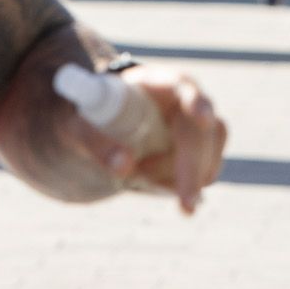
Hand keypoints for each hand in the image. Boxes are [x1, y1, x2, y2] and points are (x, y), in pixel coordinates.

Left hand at [72, 68, 227, 214]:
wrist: (105, 129)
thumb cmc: (94, 119)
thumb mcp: (81, 126)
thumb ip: (96, 142)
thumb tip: (124, 166)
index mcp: (161, 83)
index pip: (184, 86)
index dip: (196, 102)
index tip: (203, 119)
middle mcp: (187, 101)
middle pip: (203, 133)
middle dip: (192, 169)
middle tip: (184, 205)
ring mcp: (200, 127)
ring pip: (208, 157)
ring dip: (177, 179)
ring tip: (136, 176)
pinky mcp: (204, 151)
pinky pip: (205, 174)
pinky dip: (179, 187)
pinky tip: (150, 182)